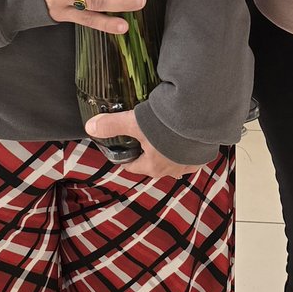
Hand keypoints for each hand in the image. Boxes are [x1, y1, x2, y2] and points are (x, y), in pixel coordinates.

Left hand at [84, 110, 201, 178]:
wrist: (198, 121)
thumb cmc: (164, 126)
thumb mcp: (134, 122)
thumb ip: (112, 125)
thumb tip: (90, 127)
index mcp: (152, 166)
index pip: (133, 167)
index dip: (125, 159)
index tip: (123, 150)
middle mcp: (170, 170)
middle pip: (153, 164)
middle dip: (148, 154)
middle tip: (144, 137)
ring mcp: (188, 164)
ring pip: (173, 161)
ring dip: (169, 152)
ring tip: (166, 135)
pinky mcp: (202, 155)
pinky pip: (191, 155)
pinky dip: (186, 147)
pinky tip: (185, 136)